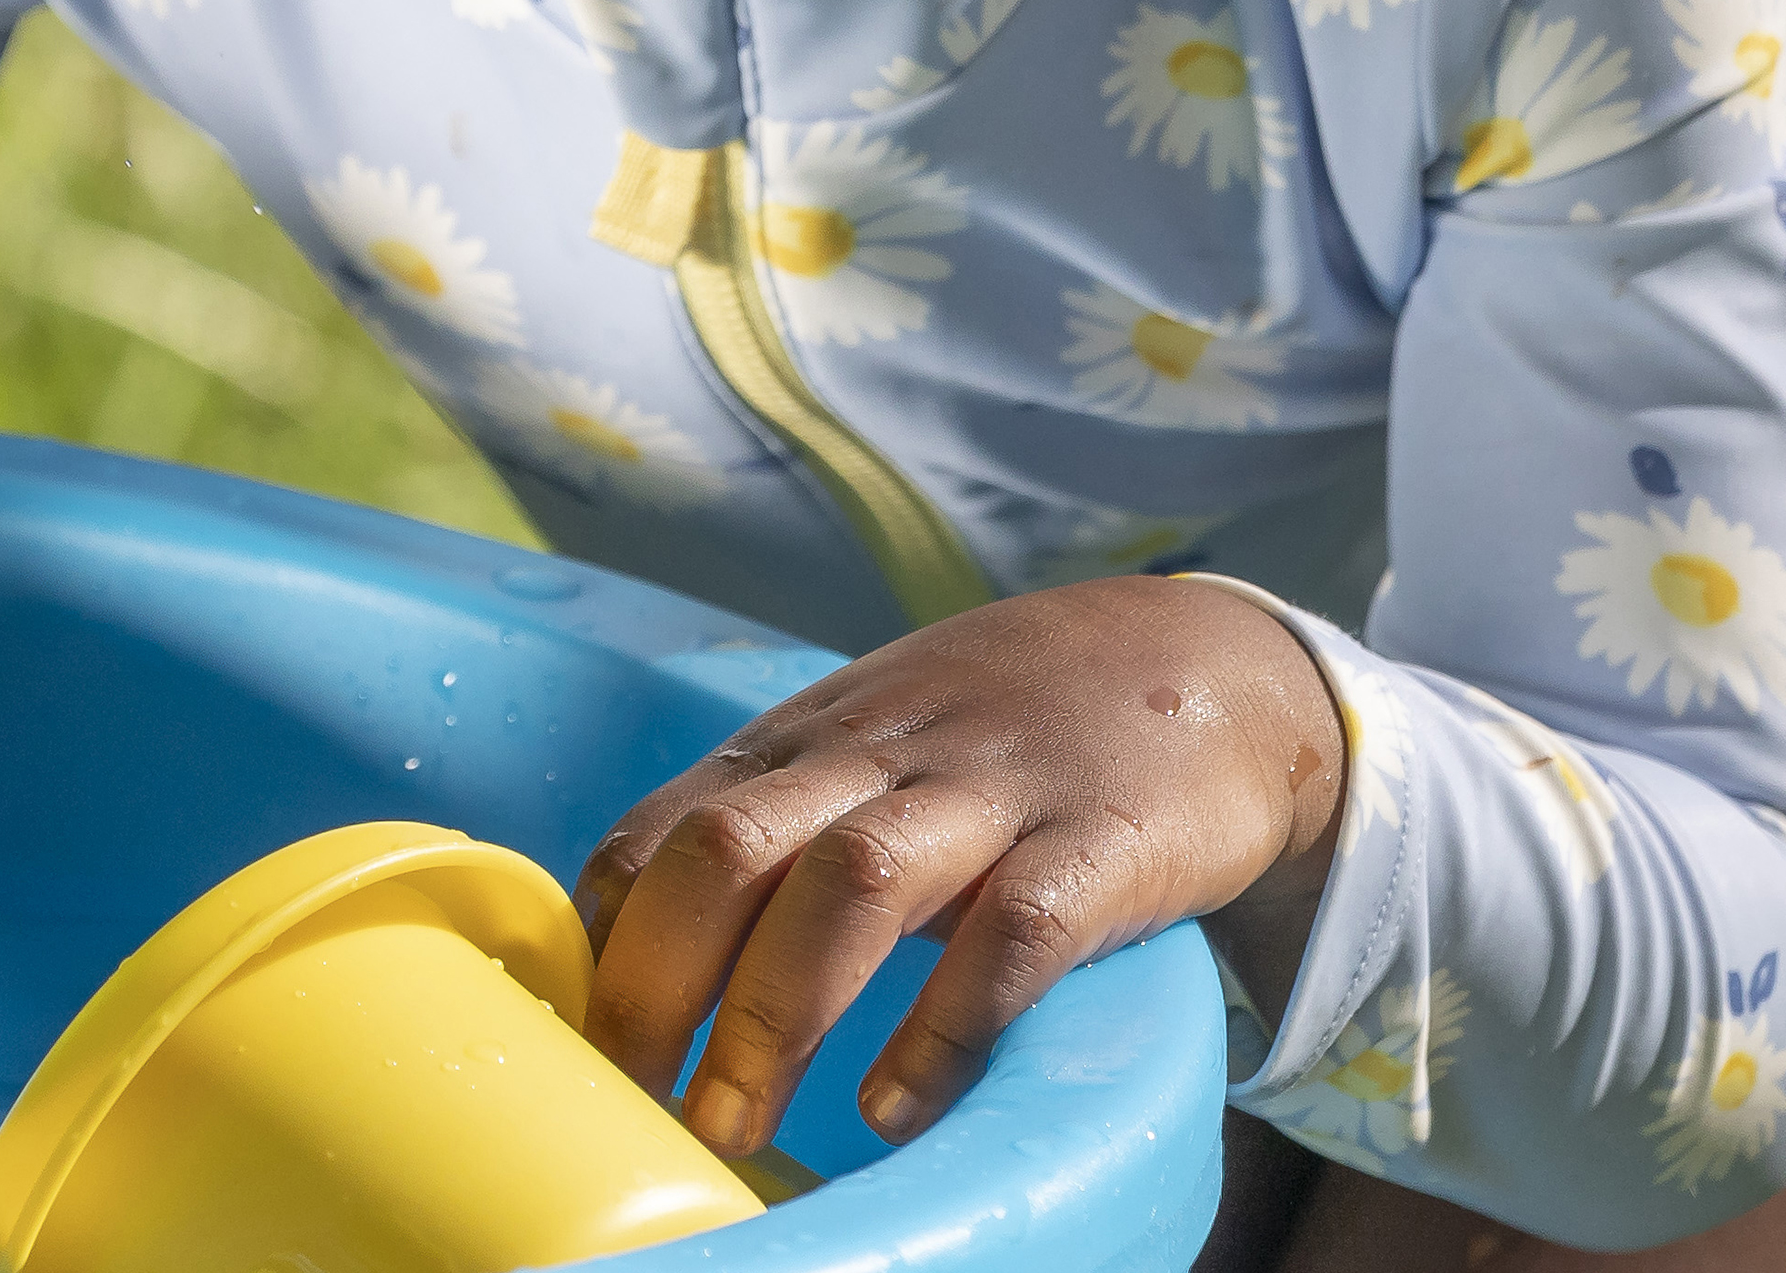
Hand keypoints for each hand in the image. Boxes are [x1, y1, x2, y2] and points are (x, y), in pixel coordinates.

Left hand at [578, 574, 1344, 1157]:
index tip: (574, 1043)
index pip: (666, 823)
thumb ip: (780, 818)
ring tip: (733, 1125)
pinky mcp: (1099, 844)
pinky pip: (1012, 934)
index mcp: (814, 739)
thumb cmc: (1011, 718)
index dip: (606, 939)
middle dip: (660, 980)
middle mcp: (882, 753)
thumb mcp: (877, 742)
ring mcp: (992, 792)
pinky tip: (896, 1107)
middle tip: (630, 1100)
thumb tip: (647, 948)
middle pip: (730, 846)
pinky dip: (943, 1025)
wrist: (1211, 659)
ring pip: (852, 880)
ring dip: (775, 1009)